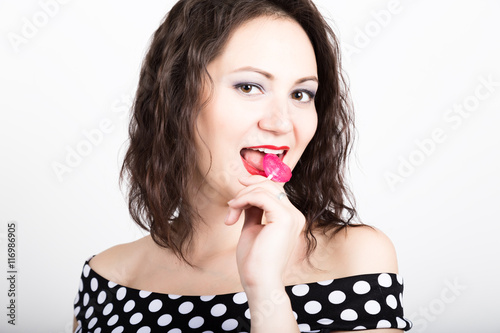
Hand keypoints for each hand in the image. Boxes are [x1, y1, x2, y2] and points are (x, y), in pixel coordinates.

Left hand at [225, 175, 305, 289]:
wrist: (259, 281)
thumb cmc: (255, 261)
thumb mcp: (253, 229)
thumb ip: (253, 211)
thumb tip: (246, 195)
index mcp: (291, 218)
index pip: (275, 190)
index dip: (256, 183)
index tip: (239, 185)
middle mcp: (295, 215)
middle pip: (271, 185)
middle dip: (247, 189)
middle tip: (231, 203)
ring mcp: (292, 216)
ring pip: (264, 189)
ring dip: (242, 196)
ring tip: (231, 212)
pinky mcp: (284, 218)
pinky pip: (261, 196)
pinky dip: (244, 198)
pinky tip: (234, 208)